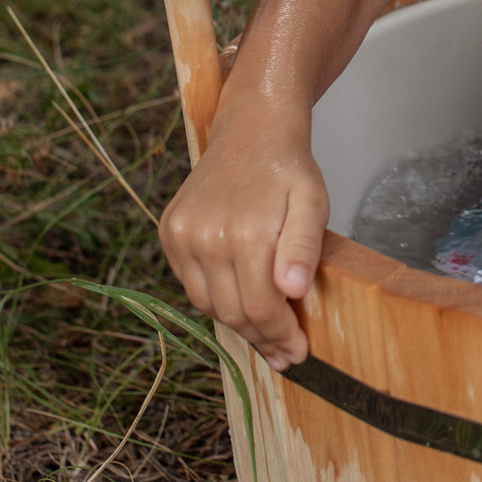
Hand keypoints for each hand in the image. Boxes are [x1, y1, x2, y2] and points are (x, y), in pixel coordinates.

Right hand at [157, 114, 327, 369]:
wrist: (252, 129)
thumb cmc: (288, 169)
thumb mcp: (312, 203)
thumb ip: (302, 248)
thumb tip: (292, 290)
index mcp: (243, 233)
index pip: (259, 309)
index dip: (280, 336)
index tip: (297, 352)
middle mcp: (204, 236)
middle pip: (232, 313)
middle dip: (262, 337)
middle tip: (285, 350)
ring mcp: (181, 234)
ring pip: (208, 305)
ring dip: (238, 321)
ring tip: (265, 328)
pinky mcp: (169, 231)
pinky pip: (190, 284)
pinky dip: (215, 297)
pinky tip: (239, 295)